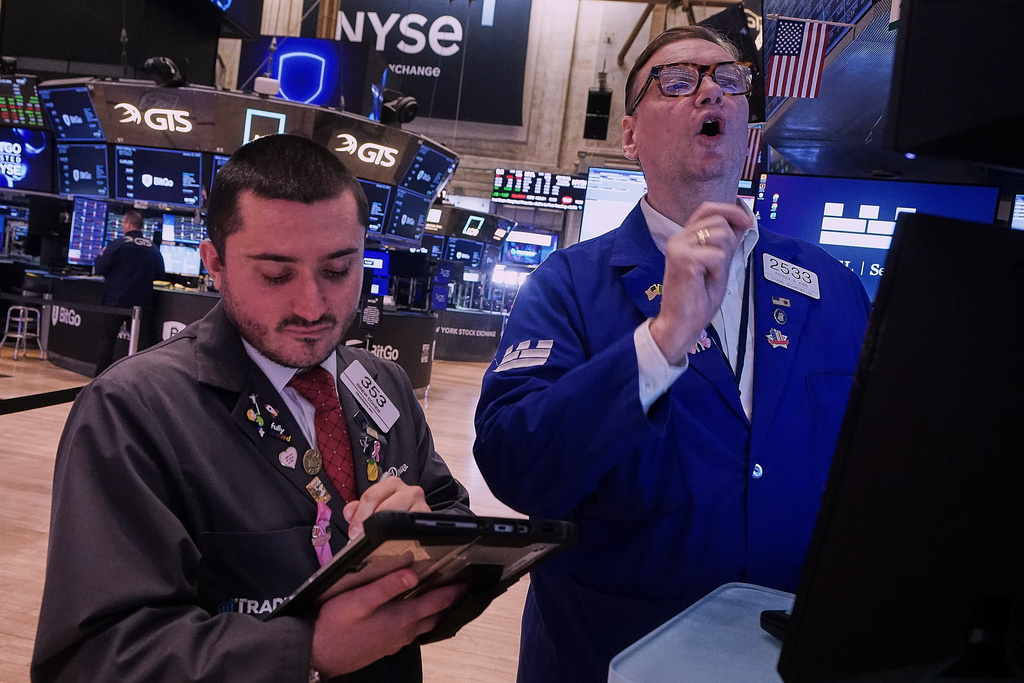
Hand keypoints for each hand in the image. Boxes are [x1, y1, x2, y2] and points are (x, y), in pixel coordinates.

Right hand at [310, 568, 463, 676]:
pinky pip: (412, 631)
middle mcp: (404, 632)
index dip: (454, 590)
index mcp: (402, 618)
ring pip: (425, 624)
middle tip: (458, 586)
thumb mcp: (358, 600)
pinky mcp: (386, 646)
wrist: (317, 655)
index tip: (467, 579)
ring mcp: (396, 641)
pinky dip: (420, 619)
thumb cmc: (334, 627)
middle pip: (436, 615)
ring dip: (436, 611)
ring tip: (441, 596)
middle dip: (449, 600)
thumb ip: (386, 586)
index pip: (438, 602)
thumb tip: (412, 573)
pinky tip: (413, 612)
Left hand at [343, 476, 429, 538]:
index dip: (359, 515)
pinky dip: (401, 536)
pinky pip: (412, 528)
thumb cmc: (395, 512)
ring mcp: (420, 504)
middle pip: (384, 508)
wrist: (416, 520)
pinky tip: (394, 540)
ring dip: (384, 531)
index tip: (354, 531)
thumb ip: (359, 509)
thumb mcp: (375, 508)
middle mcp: (409, 491)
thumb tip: (349, 512)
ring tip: (377, 539)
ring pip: (398, 518)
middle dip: (370, 524)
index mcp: (392, 484)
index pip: (371, 496)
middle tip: (362, 537)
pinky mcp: (428, 518)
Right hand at [649, 202, 750, 364]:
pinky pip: (717, 255)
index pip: (708, 208)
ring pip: (720, 235)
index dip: (731, 210)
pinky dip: (718, 270)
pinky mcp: (684, 259)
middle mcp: (679, 238)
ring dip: (723, 257)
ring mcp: (679, 247)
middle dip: (729, 242)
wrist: (681, 322)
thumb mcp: (718, 265)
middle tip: (718, 266)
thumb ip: (727, 243)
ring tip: (709, 274)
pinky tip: (705, 281)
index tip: (748, 221)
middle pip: (719, 220)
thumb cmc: (696, 299)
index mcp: (685, 238)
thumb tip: (743, 222)